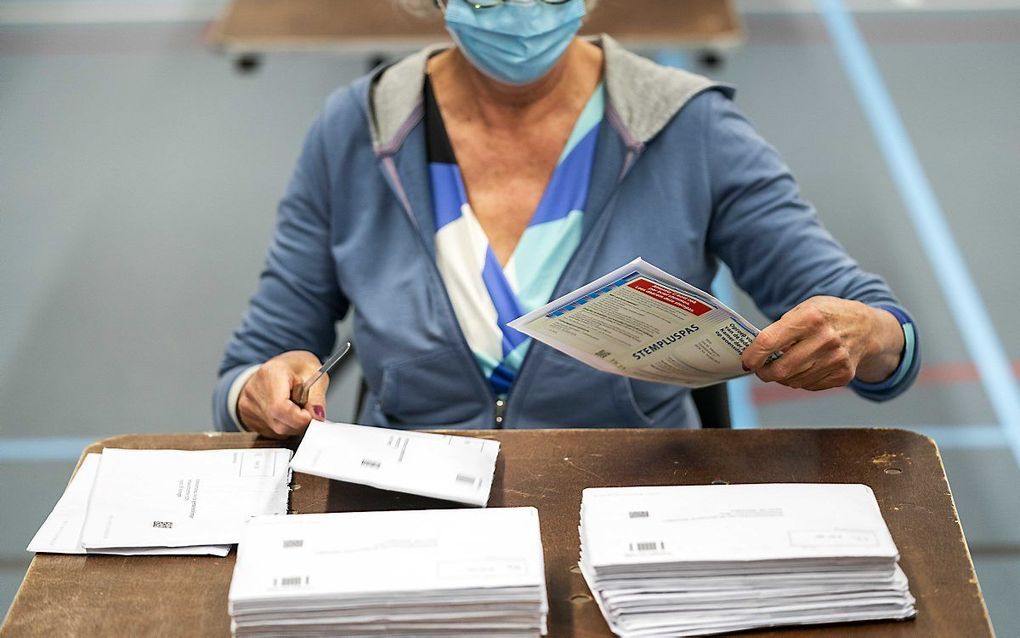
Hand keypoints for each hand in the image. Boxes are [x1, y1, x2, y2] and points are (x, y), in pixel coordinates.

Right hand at [237, 351, 328, 438]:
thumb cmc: (295, 367)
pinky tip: (284, 412)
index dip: (301, 418)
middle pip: (280, 424)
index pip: (280, 408)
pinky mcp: (248, 418)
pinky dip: (284, 426)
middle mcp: (253, 391)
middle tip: (306, 409)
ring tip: (295, 407)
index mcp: (270, 374)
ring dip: (293, 425)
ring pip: (276, 431)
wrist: (275, 368)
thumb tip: (317, 417)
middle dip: (300, 422)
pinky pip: (271, 432)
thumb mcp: (313, 372)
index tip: (311, 414)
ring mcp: (247, 406)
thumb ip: (317, 396)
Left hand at [741, 296, 903, 390]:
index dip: (753, 356)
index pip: (769, 342)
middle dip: (764, 373)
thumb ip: (782, 327)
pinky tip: (804, 368)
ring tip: (782, 367)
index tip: (746, 361)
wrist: (867, 328)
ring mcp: (836, 359)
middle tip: (759, 370)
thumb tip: (757, 352)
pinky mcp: (843, 375)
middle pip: (781, 369)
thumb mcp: (806, 309)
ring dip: (782, 377)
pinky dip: (800, 380)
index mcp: (811, 318)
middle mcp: (825, 339)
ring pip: (794, 381)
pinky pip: (809, 386)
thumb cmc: (829, 316)